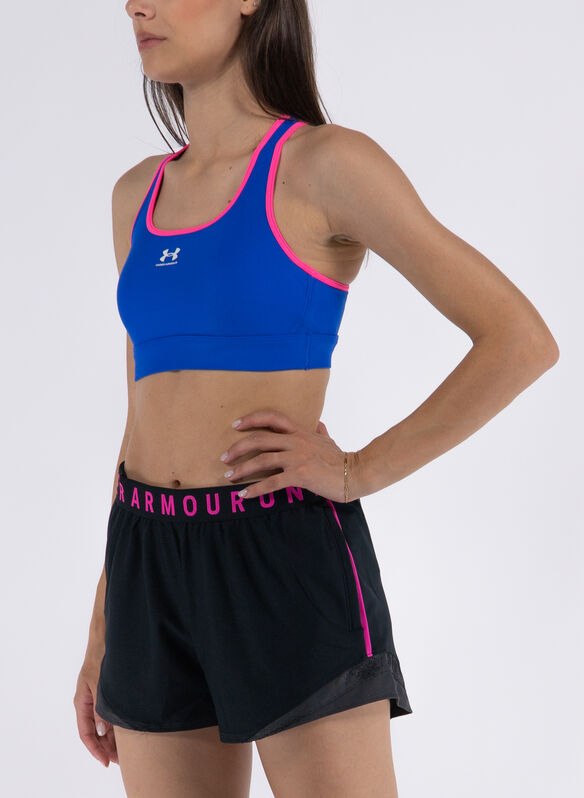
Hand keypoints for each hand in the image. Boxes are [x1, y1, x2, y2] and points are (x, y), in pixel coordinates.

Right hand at [73, 651, 118, 767]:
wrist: (107, 637)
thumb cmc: (101, 656)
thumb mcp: (100, 683)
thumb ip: (101, 707)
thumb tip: (101, 731)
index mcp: (82, 702)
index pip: (86, 733)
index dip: (95, 749)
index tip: (106, 762)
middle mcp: (88, 702)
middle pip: (95, 732)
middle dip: (106, 748)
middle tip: (121, 761)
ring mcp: (97, 698)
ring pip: (103, 725)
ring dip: (112, 739)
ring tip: (125, 752)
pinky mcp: (106, 693)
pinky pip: (109, 715)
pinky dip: (116, 726)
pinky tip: (127, 733)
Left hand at [220, 409, 357, 501]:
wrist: (355, 473)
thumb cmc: (341, 458)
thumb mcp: (328, 440)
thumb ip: (319, 431)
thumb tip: (318, 423)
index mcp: (300, 431)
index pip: (272, 417)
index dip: (251, 419)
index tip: (236, 425)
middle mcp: (295, 441)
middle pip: (259, 439)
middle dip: (237, 448)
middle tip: (224, 458)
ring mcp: (297, 458)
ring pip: (262, 460)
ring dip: (241, 469)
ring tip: (229, 477)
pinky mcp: (300, 475)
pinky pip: (271, 483)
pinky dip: (255, 489)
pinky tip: (244, 495)